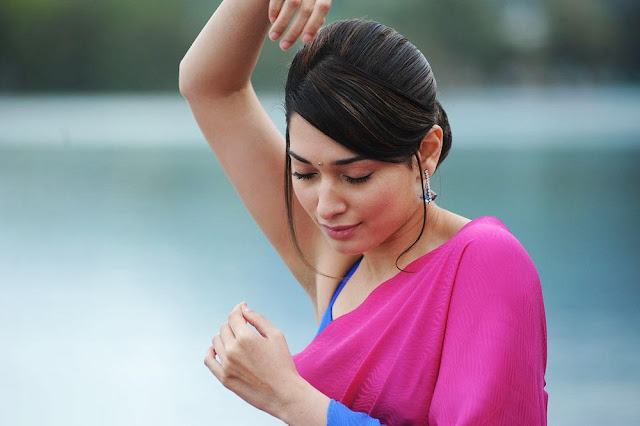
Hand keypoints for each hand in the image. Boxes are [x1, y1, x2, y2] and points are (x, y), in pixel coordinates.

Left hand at [205, 302, 302, 419]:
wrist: (283, 393)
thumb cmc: (283, 363)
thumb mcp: (276, 335)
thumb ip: (258, 319)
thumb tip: (243, 308)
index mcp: (246, 338)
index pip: (233, 316)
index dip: (238, 310)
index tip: (242, 309)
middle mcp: (233, 350)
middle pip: (224, 327)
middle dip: (234, 324)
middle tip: (245, 327)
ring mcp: (226, 365)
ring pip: (216, 341)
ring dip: (225, 336)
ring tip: (236, 339)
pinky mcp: (224, 378)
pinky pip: (209, 360)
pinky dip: (211, 351)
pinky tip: (218, 349)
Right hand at [268, 0, 331, 49]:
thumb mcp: (315, 1)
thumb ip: (316, 15)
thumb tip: (315, 32)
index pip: (322, 8)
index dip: (314, 25)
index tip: (305, 41)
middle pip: (306, 10)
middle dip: (294, 31)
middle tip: (283, 47)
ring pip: (292, 4)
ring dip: (281, 24)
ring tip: (273, 37)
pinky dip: (274, 9)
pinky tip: (272, 21)